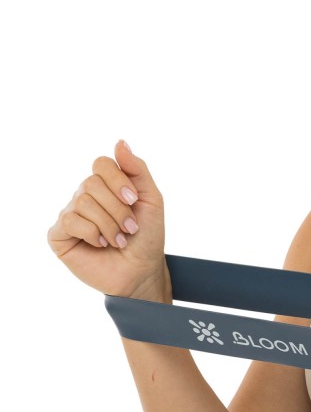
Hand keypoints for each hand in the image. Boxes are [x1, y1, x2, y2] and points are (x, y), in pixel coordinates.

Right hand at [47, 140, 169, 300]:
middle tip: (130, 228)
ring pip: (82, 202)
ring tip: (118, 240)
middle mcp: (85, 196)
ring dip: (109, 224)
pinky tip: (100, 244)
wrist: (142, 269)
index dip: (117, 180)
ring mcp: (70, 214)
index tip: (134, 199)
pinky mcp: (59, 235)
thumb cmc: (147, 235)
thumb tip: (120, 142)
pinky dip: (91, 233)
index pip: (101, 164)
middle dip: (118, 209)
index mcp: (106, 185)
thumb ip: (137, 169)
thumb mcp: (151, 199)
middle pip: (92, 183)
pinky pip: (69, 221)